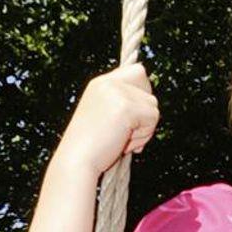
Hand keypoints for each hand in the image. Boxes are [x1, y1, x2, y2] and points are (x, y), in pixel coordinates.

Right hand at [52, 63, 158, 180]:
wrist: (77, 160)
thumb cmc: (94, 146)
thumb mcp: (107, 116)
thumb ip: (125, 104)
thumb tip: (151, 103)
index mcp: (101, 83)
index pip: (138, 71)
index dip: (143, 93)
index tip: (132, 116)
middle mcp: (108, 83)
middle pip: (149, 90)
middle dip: (145, 115)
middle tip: (126, 132)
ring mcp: (117, 93)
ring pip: (153, 107)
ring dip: (144, 129)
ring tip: (122, 139)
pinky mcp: (126, 107)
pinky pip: (153, 118)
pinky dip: (144, 136)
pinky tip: (124, 143)